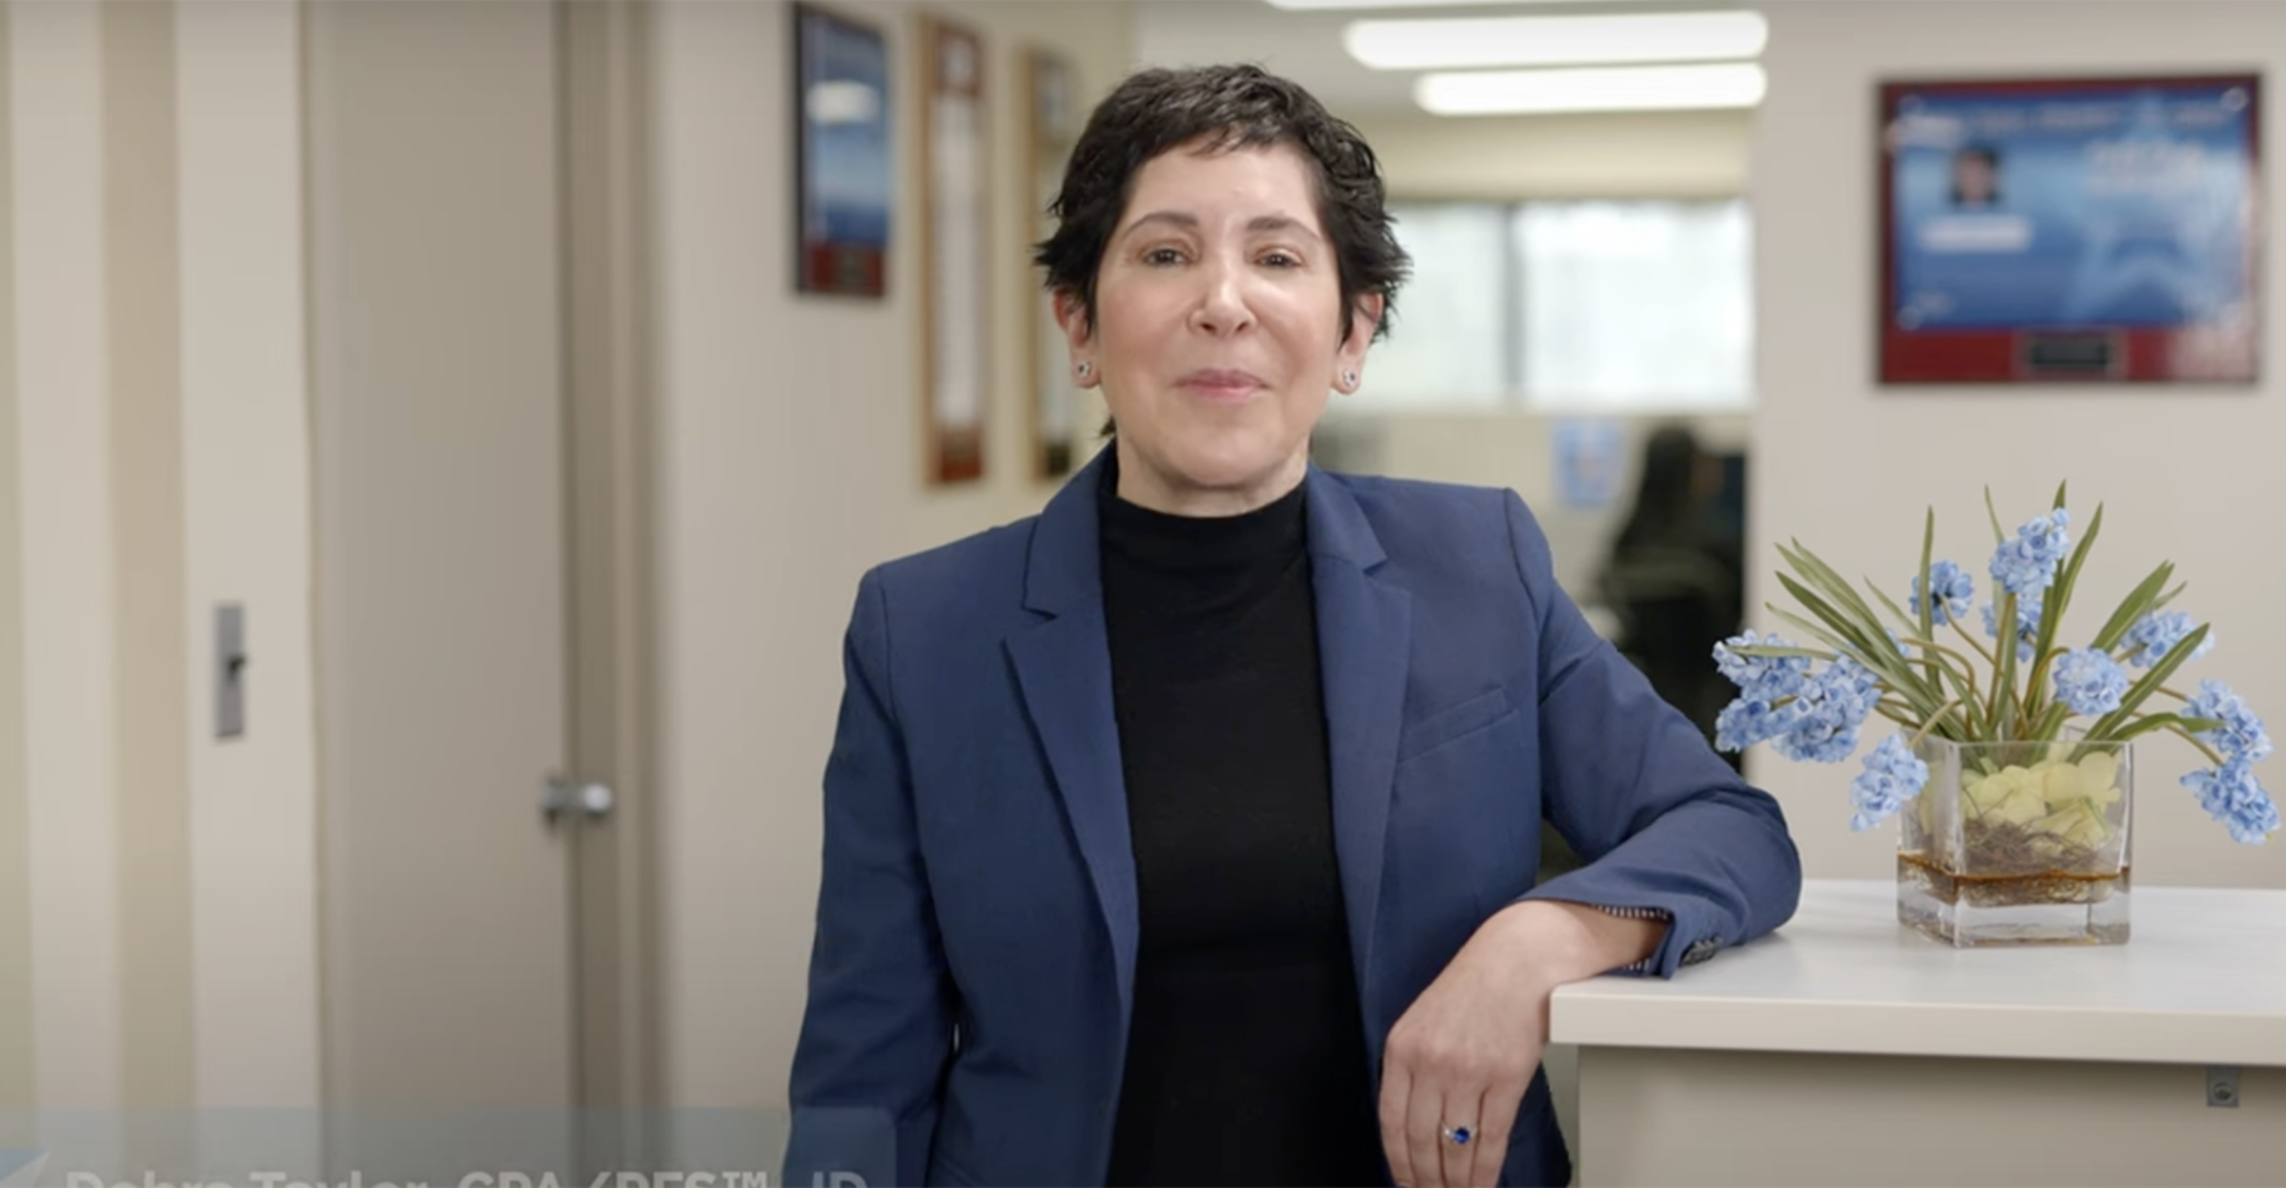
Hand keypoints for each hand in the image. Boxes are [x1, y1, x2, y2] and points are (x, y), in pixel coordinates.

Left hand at [1375, 906, 1556, 1187]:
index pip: (1391, 1122)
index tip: (1403, 1182)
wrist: (1517, 960)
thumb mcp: (1421, 1022)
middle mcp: (1431, 1062)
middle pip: (1421, 1141)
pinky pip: (1491, 1139)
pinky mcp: (1507, 1078)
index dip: (1397, 1162)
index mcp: (1401, 1049)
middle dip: (1425, 1179)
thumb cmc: (1473, 989)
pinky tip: (1483, 1183)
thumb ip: (1411, 1068)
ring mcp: (1469, 1071)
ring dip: (1456, 1181)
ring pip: (1455, 1146)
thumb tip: (1410, 1125)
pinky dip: (1486, 1171)